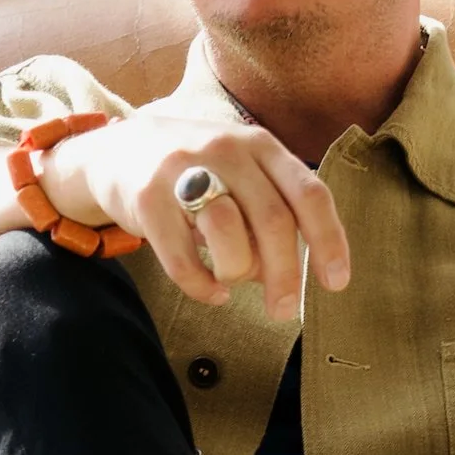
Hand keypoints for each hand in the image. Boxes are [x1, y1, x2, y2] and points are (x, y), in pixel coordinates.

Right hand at [47, 106, 349, 322]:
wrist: (119, 150)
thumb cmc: (196, 172)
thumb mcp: (241, 172)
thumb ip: (271, 210)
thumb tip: (291, 270)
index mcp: (260, 145)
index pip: (308, 194)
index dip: (328, 241)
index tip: (335, 283)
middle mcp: (226, 150)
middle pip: (272, 220)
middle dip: (285, 275)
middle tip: (284, 310)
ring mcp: (183, 170)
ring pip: (228, 233)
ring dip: (237, 273)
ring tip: (232, 281)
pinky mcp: (147, 197)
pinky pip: (182, 258)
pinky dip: (201, 286)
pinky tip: (210, 291)